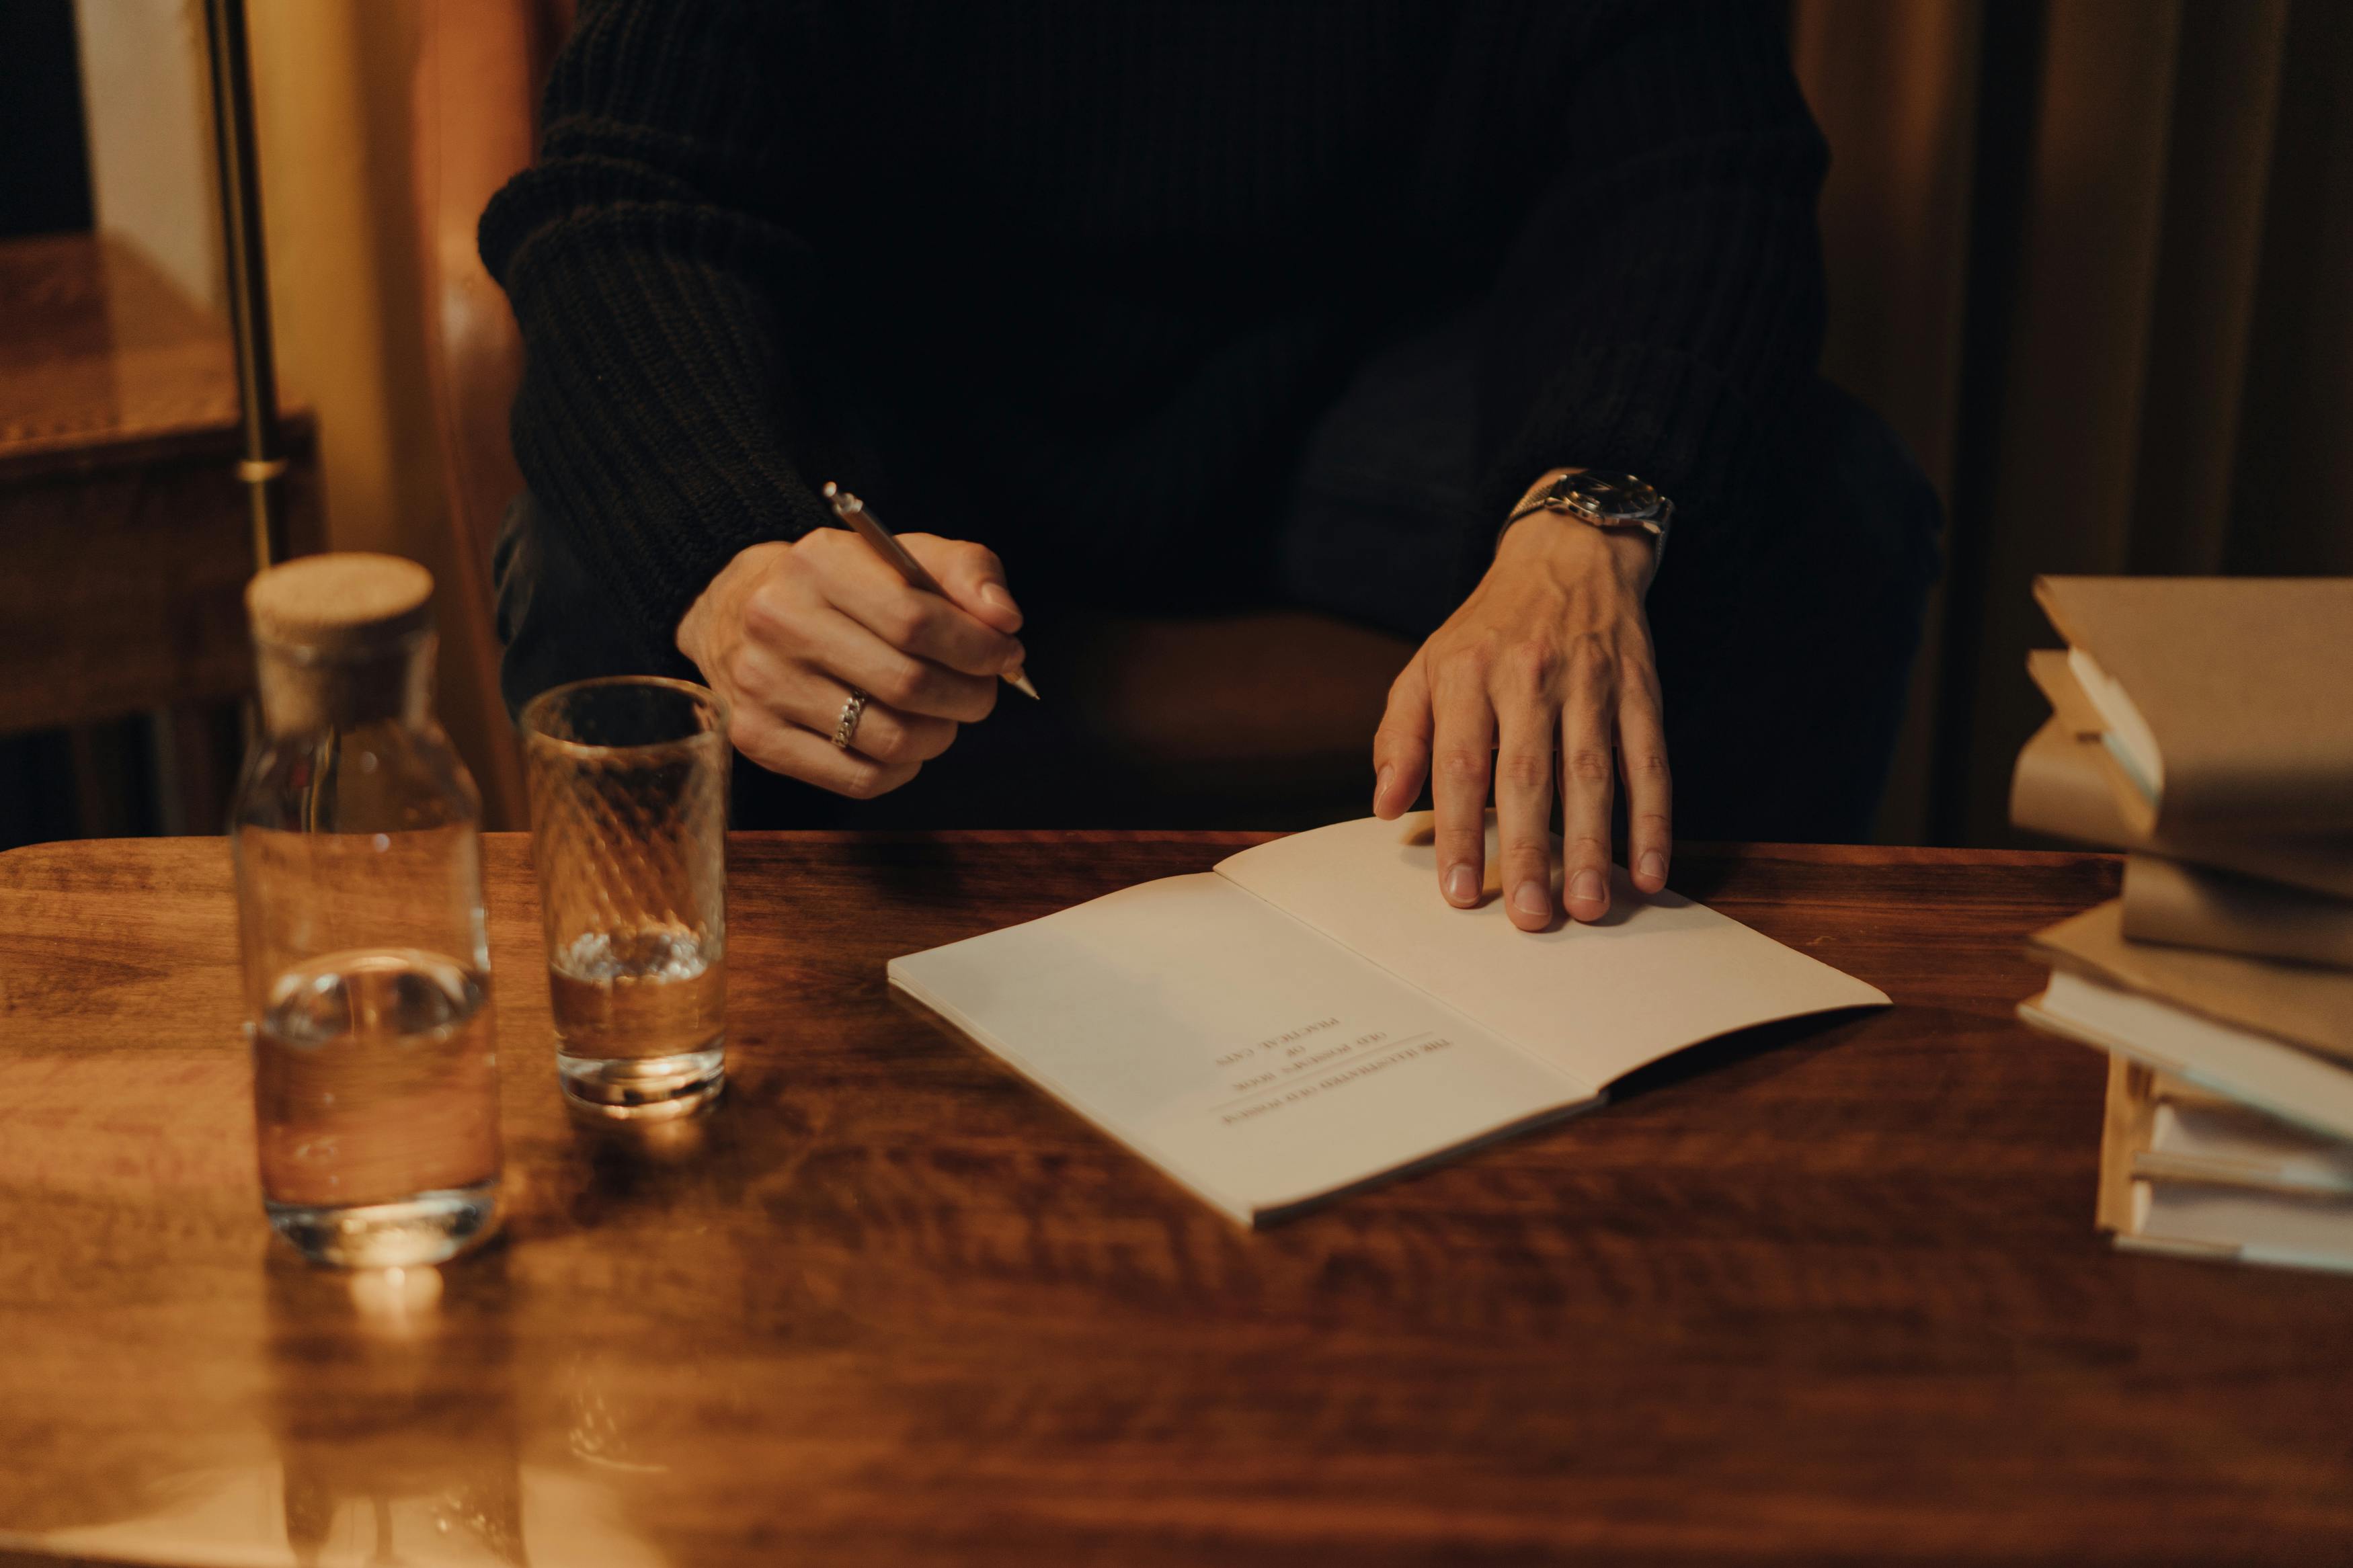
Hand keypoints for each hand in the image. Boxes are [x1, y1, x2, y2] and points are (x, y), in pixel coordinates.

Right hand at [677, 528, 1026, 796]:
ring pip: (889, 740)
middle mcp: (779, 621)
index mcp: (818, 564)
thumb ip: (965, 573)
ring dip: (939, 736)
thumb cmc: (845, 588)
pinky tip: (904, 742)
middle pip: (908, 685)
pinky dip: (901, 769)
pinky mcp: (756, 737)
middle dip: (969, 696)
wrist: (741, 612)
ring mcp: (762, 684)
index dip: (978, 647)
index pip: (916, 620)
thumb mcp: (903, 558)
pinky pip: (859, 779)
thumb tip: (1004, 621)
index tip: (1005, 654)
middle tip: (982, 692)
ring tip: (942, 716)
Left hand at [1371, 474, 1669, 928]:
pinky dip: (1653, 818)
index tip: (1461, 893)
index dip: (1461, 832)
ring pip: (1592, 774)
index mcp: (1467, 673)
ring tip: (1589, 906)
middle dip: (1529, 852)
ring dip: (1592, 846)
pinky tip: (1648, 870)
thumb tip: (1385, 807)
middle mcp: (1529, 676)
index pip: (1461, 764)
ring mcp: (1590, 682)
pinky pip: (1649, 761)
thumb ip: (1401, 737)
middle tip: (1531, 917)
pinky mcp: (1639, 689)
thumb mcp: (1428, 666)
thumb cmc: (1487, 629)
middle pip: (1528, 776)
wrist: (1567, 554)